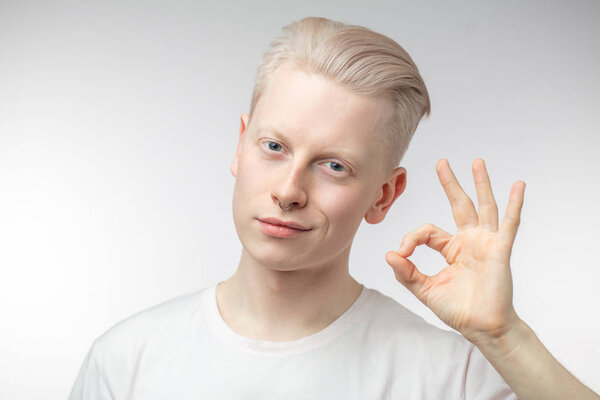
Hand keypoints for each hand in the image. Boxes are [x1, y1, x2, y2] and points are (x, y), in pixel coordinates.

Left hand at [385, 158, 525, 343]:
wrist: (481, 327)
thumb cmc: (458, 309)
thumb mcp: (424, 289)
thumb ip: (406, 272)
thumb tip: (388, 254)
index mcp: (452, 248)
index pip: (428, 231)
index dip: (411, 238)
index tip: (402, 253)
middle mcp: (469, 241)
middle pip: (459, 205)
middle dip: (450, 184)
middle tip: (441, 163)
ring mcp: (486, 243)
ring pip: (483, 206)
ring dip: (480, 184)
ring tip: (477, 162)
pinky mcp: (499, 250)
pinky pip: (509, 224)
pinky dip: (514, 204)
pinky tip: (518, 186)